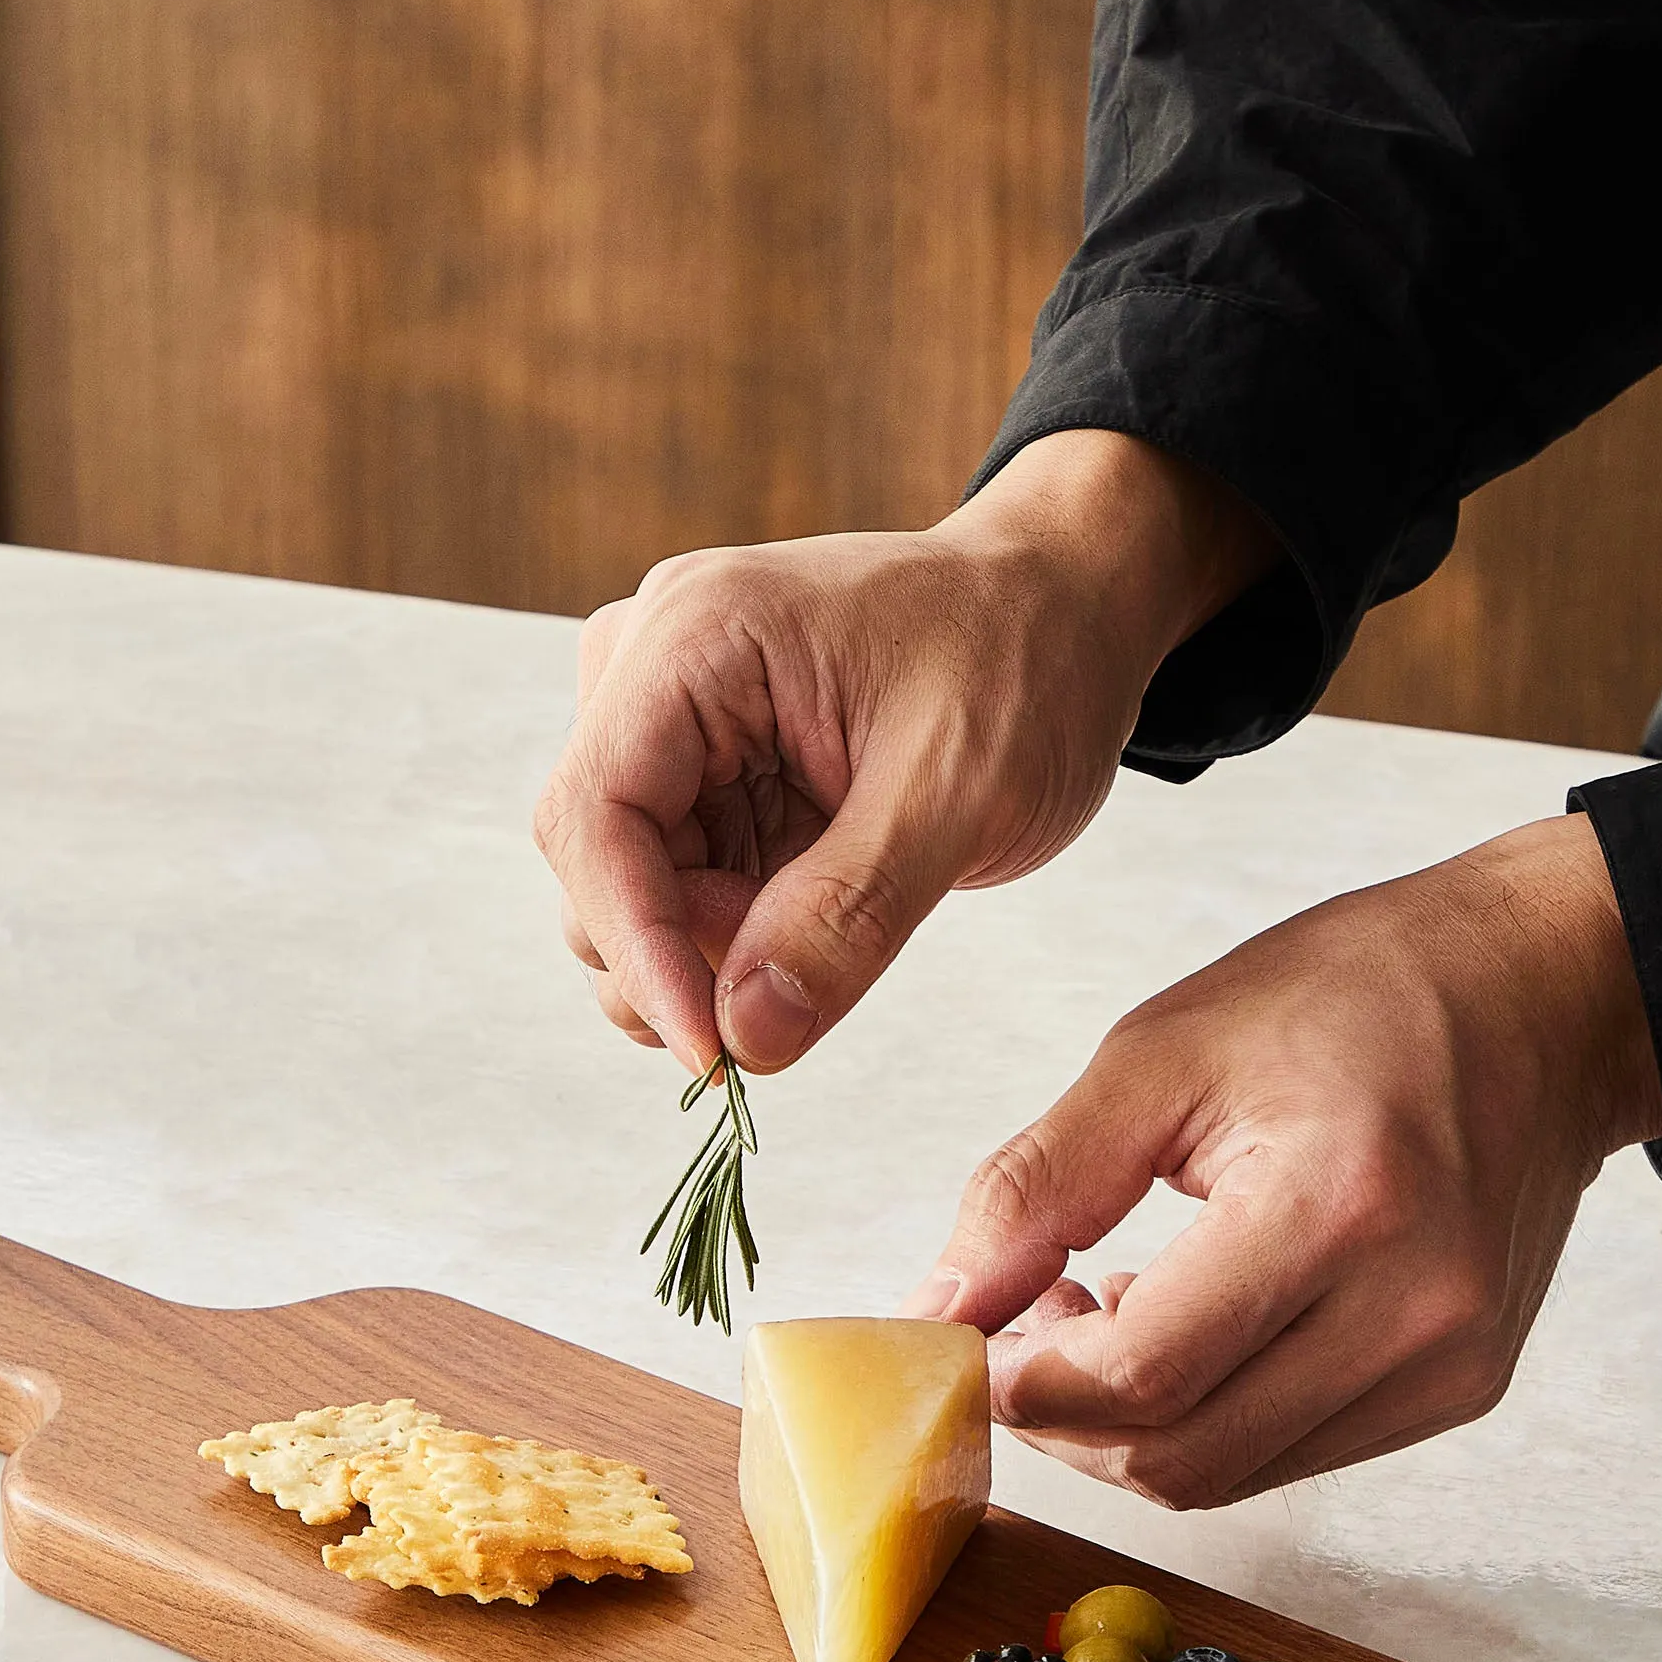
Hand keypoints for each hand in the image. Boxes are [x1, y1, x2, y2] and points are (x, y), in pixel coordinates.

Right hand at [533, 431, 1274, 1072]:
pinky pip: (680, 889)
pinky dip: (736, 937)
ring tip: (835, 924)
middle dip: (678, 957)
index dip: (635, 947)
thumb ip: (848, 916)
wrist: (1065, 611)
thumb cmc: (1024, 660)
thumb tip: (745, 1038)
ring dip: (710, 953)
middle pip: (596, 865)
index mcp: (696, 637)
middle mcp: (652, 667)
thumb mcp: (960, 793)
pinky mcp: (704, 773)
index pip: (596, 817)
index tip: (708, 1050)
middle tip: (800, 984)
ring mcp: (672, 722)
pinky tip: (817, 919)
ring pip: (629, 891)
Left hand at [908, 816, 1661, 1501]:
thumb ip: (1035, 1187)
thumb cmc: (1363, 994)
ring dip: (1129, 1426)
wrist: (1548, 995)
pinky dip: (1205, 1415)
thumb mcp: (1163, 1051)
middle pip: (1180, 1457)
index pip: (1144, 1372)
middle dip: (1064, 1422)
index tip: (964, 1341)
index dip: (1026, 1382)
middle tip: (1016, 1330)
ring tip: (1096, 1313)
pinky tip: (1184, 1324)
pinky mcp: (1460, 1389)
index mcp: (1341, 1205)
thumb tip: (940, 1308)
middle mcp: (1414, 1310)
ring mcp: (1450, 1365)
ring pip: (1227, 1475)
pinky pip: (1288, 1452)